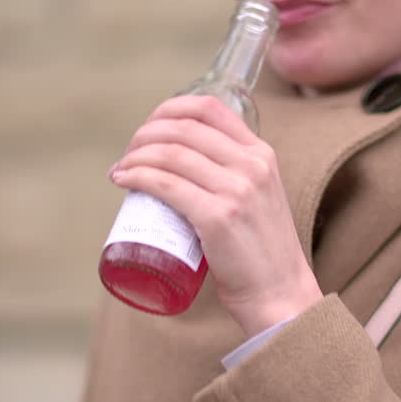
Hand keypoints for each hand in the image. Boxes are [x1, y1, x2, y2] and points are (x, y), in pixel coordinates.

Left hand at [109, 95, 321, 335]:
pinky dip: (137, 176)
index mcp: (261, 154)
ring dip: (135, 156)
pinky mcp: (217, 217)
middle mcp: (251, 165)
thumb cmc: (260, 250)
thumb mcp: (259, 196)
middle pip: (183, 129)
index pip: (210, 109)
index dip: (170, 109)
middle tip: (128, 154)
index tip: (149, 126)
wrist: (279, 292)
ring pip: (170, 154)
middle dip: (145, 135)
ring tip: (121, 169)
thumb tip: (186, 163)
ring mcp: (236, 190)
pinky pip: (166, 184)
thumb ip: (235, 174)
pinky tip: (123, 179)